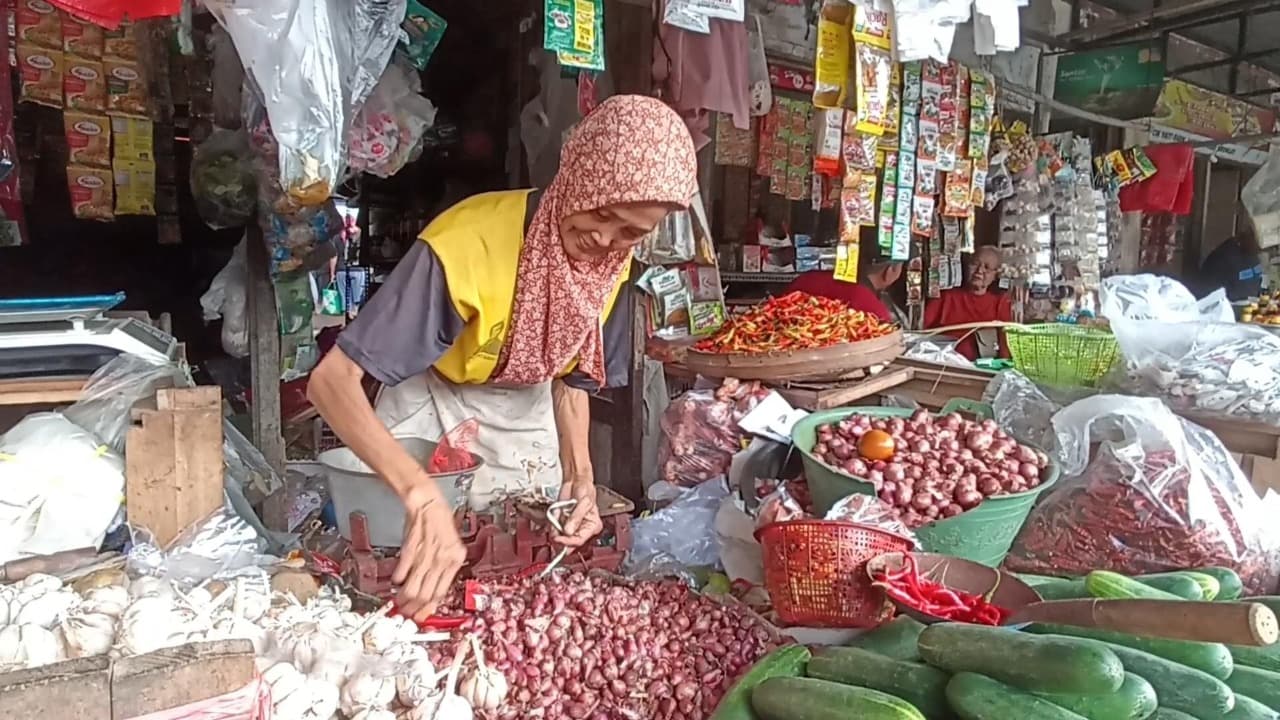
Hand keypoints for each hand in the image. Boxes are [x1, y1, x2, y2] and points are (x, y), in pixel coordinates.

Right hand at [392, 482, 465, 621]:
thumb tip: (432, 590)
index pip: (442, 592)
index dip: (429, 607)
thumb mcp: (449, 547)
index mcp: (454, 560)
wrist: (427, 503)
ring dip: (404, 598)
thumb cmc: (438, 521)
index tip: (422, 614)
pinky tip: (396, 582)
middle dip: (414, 608)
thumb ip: (443, 568)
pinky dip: (397, 580)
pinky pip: (402, 572)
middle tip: (406, 611)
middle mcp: (442, 560)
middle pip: (427, 594)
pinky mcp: (410, 550)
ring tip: (398, 601)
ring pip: (414, 588)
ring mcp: (426, 556)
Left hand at [554, 477, 602, 547]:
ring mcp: (571, 526)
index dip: (568, 542)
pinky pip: (556, 529)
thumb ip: (576, 517)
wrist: (576, 481)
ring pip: (561, 536)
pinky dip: (552, 526)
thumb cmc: (585, 490)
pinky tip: (553, 521)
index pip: (580, 540)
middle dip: (561, 539)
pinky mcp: (563, 522)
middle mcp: (582, 528)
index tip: (559, 539)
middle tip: (554, 536)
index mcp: (592, 526)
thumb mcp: (584, 503)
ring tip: (554, 525)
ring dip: (555, 532)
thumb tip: (568, 531)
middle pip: (570, 541)